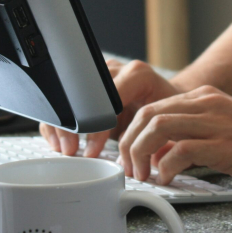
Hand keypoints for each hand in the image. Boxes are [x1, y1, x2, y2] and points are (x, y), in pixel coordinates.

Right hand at [39, 59, 184, 156]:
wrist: (171, 101)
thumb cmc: (172, 113)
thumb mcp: (167, 123)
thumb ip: (151, 137)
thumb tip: (135, 162)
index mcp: (138, 75)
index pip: (108, 99)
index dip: (96, 127)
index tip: (92, 150)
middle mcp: (117, 70)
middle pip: (83, 94)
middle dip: (73, 125)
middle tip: (71, 150)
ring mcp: (101, 74)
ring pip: (70, 95)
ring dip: (62, 123)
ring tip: (65, 148)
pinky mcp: (90, 84)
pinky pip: (67, 100)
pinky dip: (60, 121)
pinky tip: (59, 140)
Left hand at [117, 85, 231, 190]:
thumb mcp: (225, 131)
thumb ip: (193, 137)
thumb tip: (159, 155)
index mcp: (206, 98)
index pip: (152, 106)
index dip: (132, 132)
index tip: (128, 156)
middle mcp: (208, 104)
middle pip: (147, 113)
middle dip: (129, 143)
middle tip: (130, 169)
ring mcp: (218, 122)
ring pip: (157, 127)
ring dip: (140, 154)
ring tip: (144, 176)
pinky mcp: (227, 146)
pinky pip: (180, 151)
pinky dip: (166, 168)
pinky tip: (168, 180)